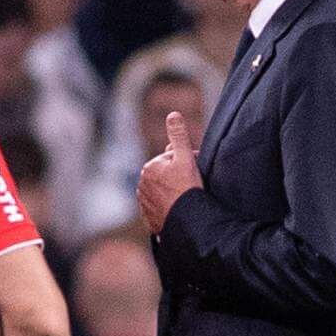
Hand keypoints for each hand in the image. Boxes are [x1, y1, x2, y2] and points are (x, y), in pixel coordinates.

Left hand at [138, 109, 202, 233]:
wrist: (185, 221)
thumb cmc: (187, 189)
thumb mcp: (186, 158)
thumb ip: (178, 135)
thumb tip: (172, 114)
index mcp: (149, 167)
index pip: (172, 159)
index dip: (186, 163)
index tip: (193, 173)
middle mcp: (142, 184)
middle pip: (166, 175)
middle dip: (178, 177)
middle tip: (191, 187)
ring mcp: (144, 202)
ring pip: (163, 191)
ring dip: (173, 192)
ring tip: (185, 199)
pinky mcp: (148, 218)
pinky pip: (160, 208)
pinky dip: (168, 207)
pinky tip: (178, 209)